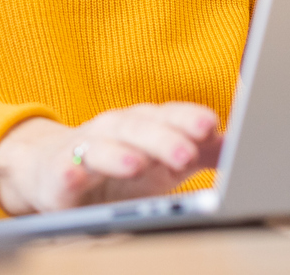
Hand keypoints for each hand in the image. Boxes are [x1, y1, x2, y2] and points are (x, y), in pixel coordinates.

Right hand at [0, 104, 222, 215]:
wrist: (52, 169)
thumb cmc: (117, 168)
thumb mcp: (163, 162)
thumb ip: (200, 152)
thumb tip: (238, 144)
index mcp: (143, 124)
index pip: (167, 115)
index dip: (186, 119)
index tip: (209, 125)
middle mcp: (114, 129)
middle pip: (138, 127)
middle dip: (162, 139)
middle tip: (186, 154)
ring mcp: (84, 149)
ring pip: (101, 146)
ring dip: (119, 153)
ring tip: (137, 164)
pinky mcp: (57, 174)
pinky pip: (64, 170)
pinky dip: (70, 170)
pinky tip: (76, 174)